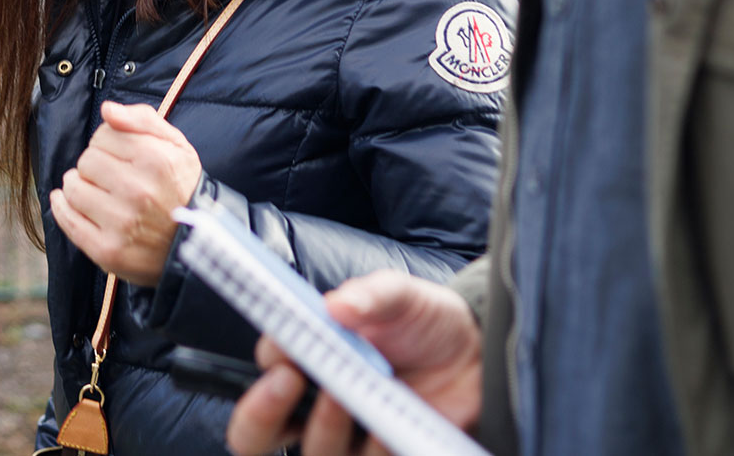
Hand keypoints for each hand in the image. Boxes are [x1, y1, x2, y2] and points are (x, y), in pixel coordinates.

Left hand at [47, 101, 201, 286]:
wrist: (197, 244)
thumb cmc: (182, 189)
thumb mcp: (177, 146)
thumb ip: (142, 120)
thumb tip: (107, 110)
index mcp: (157, 160)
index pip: (102, 136)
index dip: (107, 143)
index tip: (118, 155)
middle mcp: (139, 191)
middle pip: (86, 161)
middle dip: (93, 164)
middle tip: (108, 176)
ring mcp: (122, 223)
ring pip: (73, 188)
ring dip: (77, 185)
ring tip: (92, 189)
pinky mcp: (107, 250)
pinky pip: (67, 220)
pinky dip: (61, 207)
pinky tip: (66, 201)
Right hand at [225, 271, 483, 455]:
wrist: (476, 357)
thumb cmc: (425, 321)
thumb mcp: (401, 295)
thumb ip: (372, 294)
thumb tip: (336, 306)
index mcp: (309, 356)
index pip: (268, 365)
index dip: (269, 362)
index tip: (286, 355)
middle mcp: (315, 401)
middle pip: (257, 432)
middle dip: (258, 416)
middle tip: (289, 381)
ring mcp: (345, 435)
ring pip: (311, 453)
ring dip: (322, 428)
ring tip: (347, 397)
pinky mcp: (377, 455)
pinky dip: (373, 450)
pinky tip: (390, 429)